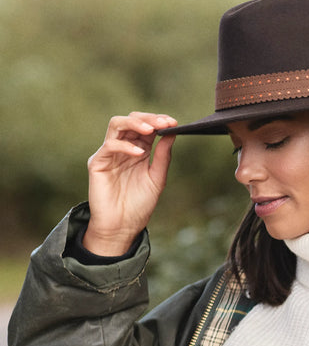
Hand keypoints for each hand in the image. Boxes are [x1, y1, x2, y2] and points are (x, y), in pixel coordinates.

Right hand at [84, 111, 177, 254]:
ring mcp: (109, 154)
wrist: (122, 227)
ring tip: (151, 129)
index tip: (173, 122)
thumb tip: (172, 132)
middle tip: (164, 123)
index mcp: (138, 150)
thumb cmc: (139, 205)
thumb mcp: (157, 178)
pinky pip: (109, 145)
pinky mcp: (97, 162)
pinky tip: (139, 153)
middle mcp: (123, 148)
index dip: (159, 121)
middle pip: (131, 120)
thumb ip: (163, 156)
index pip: (146, 127)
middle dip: (149, 119)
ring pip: (117, 125)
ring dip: (135, 123)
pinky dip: (125, 146)